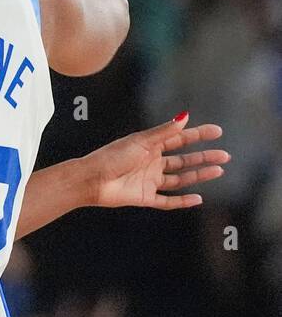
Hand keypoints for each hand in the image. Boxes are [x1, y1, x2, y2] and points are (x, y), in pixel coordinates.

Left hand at [85, 113, 228, 209]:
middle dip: (204, 157)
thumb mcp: (141, 142)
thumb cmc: (112, 156)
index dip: (197, 135)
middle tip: (225, 156)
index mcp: (149, 146)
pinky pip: (168, 201)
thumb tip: (185, 115)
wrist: (91, 179)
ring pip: (179, 179)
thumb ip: (164, 132)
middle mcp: (151, 163)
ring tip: (218, 171)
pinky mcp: (145, 197)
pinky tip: (198, 198)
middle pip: (183, 160)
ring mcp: (149, 181)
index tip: (217, 132)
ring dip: (198, 175)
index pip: (178, 139)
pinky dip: (183, 201)